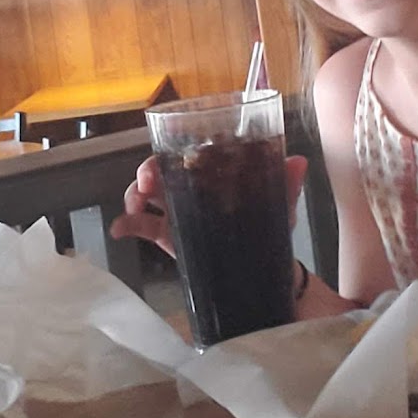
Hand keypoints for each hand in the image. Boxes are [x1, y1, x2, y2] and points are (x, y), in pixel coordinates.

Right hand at [109, 153, 308, 255]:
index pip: (190, 150)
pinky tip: (119, 229)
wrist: (263, 273)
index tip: (170, 150)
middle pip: (161, 168)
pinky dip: (126, 224)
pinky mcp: (166, 235)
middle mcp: (191, 187)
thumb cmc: (268, 229)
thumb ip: (287, 185)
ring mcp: (176, 210)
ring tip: (136, 205)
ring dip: (134, 193)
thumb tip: (298, 161)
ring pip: (145, 193)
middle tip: (148, 181)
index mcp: (214, 174)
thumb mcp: (280, 206)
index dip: (174, 144)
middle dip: (148, 169)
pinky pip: (141, 225)